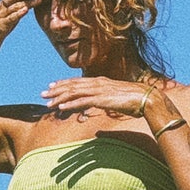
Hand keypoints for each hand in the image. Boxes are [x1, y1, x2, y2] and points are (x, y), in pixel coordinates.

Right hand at [0, 0, 32, 57]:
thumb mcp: (6, 20)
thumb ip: (14, 13)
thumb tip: (23, 8)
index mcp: (4, 7)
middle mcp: (2, 9)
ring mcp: (2, 16)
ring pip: (16, 6)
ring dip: (28, 1)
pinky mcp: (1, 26)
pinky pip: (11, 19)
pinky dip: (18, 14)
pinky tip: (26, 10)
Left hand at [41, 75, 161, 119]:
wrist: (146, 98)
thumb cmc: (134, 100)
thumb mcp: (116, 99)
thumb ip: (106, 100)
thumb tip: (100, 104)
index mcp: (100, 82)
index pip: (78, 81)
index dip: (63, 83)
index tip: (52, 86)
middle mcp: (97, 83)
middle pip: (72, 85)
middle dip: (56, 90)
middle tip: (42, 94)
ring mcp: (99, 90)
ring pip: (74, 92)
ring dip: (59, 98)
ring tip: (48, 103)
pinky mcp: (102, 99)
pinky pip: (82, 101)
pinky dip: (70, 104)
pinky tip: (61, 108)